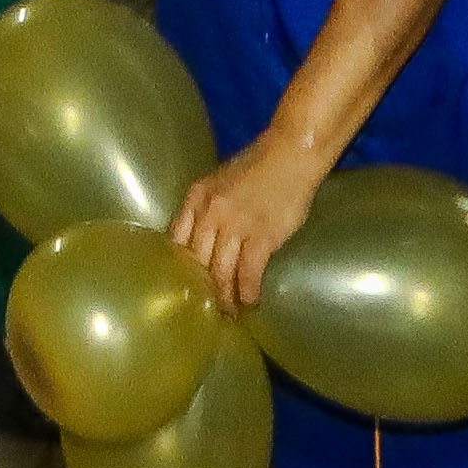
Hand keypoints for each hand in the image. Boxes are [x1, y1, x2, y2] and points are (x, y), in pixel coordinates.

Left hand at [167, 137, 324, 322]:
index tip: (182, 285)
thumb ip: (207, 207)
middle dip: (199, 289)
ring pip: (220, 272)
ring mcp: (235, 226)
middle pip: (196, 262)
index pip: (176, 239)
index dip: (178, 267)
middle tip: (203, 308)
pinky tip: (250, 302)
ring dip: (224, 297)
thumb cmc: (259, 166)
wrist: (291, 154)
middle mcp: (210, 213)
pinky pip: (248, 273)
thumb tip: (202, 239)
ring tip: (227, 313)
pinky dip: (248, 292)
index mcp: (197, 197)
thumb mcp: (220, 181)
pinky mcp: (262, 236)